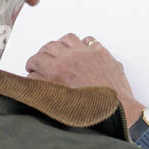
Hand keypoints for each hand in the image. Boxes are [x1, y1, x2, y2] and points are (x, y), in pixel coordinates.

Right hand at [25, 33, 144, 127]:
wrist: (116, 110)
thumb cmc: (90, 110)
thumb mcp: (59, 101)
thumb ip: (43, 86)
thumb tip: (32, 78)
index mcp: (58, 70)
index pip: (37, 58)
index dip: (32, 63)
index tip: (32, 68)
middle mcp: (71, 57)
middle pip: (50, 45)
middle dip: (43, 53)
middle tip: (43, 61)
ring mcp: (87, 52)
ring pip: (68, 38)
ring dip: (61, 44)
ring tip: (61, 53)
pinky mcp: (101, 52)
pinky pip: (88, 40)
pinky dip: (82, 43)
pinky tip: (81, 51)